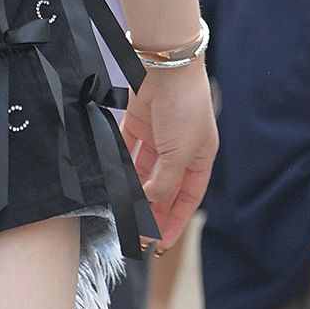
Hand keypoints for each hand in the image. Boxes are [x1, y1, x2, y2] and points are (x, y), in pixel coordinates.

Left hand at [122, 60, 214, 248]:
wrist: (167, 65)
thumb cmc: (185, 107)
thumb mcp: (180, 153)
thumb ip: (164, 183)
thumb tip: (148, 207)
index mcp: (200, 158)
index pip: (187, 198)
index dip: (175, 221)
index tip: (159, 243)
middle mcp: (180, 149)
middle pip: (163, 188)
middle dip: (151, 212)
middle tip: (135, 234)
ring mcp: (158, 137)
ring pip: (143, 172)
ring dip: (132, 191)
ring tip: (119, 212)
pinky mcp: (137, 124)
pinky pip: (126, 151)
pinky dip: (119, 166)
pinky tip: (109, 181)